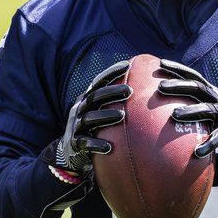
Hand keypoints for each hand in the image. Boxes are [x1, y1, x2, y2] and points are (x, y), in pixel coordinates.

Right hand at [41, 60, 131, 175]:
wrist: (70, 151)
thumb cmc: (94, 128)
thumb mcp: (100, 111)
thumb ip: (116, 101)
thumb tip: (147, 87)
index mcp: (87, 99)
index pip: (98, 82)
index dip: (111, 73)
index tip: (127, 66)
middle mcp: (79, 109)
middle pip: (94, 97)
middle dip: (111, 92)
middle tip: (129, 90)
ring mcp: (76, 126)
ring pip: (89, 118)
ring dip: (105, 116)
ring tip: (122, 115)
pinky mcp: (74, 143)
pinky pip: (85, 143)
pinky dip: (96, 144)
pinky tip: (109, 147)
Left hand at [157, 59, 217, 158]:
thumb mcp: (207, 103)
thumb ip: (191, 100)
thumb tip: (162, 100)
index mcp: (209, 91)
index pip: (192, 75)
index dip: (178, 68)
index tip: (161, 63)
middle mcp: (216, 98)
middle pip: (197, 88)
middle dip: (179, 86)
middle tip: (161, 87)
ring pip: (206, 110)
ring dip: (190, 111)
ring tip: (174, 114)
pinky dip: (209, 144)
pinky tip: (198, 152)